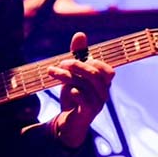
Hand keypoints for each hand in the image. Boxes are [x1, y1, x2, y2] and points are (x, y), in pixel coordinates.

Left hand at [46, 32, 114, 147]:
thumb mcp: (75, 74)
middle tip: (60, 63)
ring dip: (66, 76)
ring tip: (52, 72)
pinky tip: (68, 90)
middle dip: (76, 65)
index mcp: (103, 83)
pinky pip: (85, 101)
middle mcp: (103, 93)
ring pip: (85, 85)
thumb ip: (79, 55)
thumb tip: (80, 34)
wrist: (69, 122)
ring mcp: (97, 104)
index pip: (105, 69)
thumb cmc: (75, 95)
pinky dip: (76, 92)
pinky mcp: (87, 113)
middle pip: (94, 74)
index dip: (90, 60)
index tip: (72, 57)